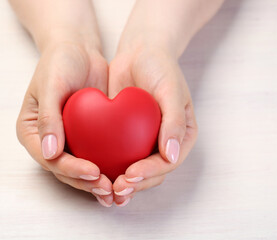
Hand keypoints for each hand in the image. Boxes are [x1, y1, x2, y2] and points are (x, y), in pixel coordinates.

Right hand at [16, 39, 113, 206]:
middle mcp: (48, 140)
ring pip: (80, 169)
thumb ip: (49, 117)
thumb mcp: (50, 85)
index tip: (93, 172)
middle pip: (64, 170)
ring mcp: (68, 140)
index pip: (49, 159)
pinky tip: (122, 176)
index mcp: (32, 131)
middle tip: (108, 188)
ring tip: (116, 191)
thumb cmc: (58, 62)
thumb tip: (49, 152)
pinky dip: (107, 168)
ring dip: (97, 182)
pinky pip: (95, 156)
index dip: (71, 169)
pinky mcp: (86, 136)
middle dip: (86, 182)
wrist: (78, 49)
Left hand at [108, 44, 197, 205]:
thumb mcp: (171, 90)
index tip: (130, 176)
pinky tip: (96, 173)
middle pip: (152, 172)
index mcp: (181, 135)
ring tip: (107, 192)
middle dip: (135, 184)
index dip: (150, 173)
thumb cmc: (161, 68)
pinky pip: (119, 155)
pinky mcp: (126, 136)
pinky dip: (109, 167)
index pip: (168, 162)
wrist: (140, 52)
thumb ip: (173, 122)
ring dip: (122, 183)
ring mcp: (145, 140)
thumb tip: (171, 155)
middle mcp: (164, 142)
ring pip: (135, 170)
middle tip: (116, 190)